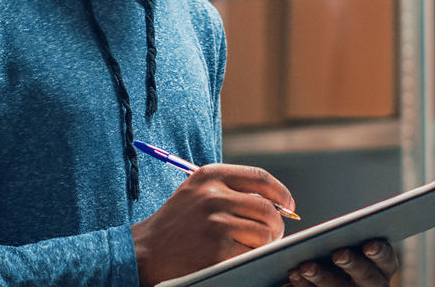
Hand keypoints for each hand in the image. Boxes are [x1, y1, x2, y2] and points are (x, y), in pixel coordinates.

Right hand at [131, 163, 295, 286]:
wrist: (146, 251)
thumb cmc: (177, 224)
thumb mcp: (197, 193)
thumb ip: (231, 190)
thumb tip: (275, 203)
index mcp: (210, 175)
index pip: (260, 177)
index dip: (280, 192)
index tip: (288, 205)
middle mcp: (213, 195)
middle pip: (267, 208)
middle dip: (276, 225)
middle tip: (273, 235)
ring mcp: (215, 222)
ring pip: (264, 232)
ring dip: (266, 243)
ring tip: (254, 247)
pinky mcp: (217, 249)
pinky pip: (253, 253)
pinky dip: (254, 257)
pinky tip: (242, 257)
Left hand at [287, 239, 398, 286]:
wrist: (338, 281)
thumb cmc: (342, 255)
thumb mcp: (352, 246)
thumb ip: (347, 236)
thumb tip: (332, 228)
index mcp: (382, 267)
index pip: (386, 259)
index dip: (379, 252)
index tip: (369, 245)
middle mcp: (373, 285)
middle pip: (366, 276)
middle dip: (352, 264)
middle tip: (338, 254)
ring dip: (321, 279)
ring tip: (303, 267)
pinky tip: (289, 281)